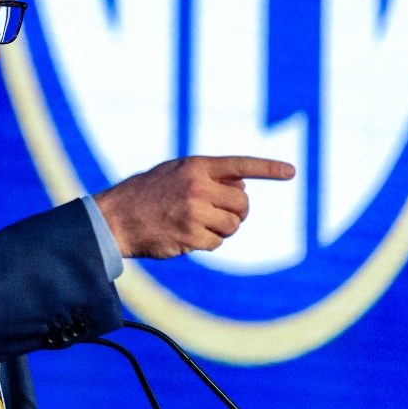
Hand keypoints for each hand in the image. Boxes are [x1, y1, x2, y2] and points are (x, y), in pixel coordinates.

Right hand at [93, 156, 294, 258]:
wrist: (116, 218)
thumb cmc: (146, 194)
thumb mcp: (175, 172)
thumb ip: (207, 174)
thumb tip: (242, 184)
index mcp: (196, 166)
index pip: (241, 165)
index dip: (268, 168)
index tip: (291, 171)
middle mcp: (198, 187)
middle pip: (242, 202)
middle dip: (236, 211)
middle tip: (219, 214)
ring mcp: (195, 212)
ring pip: (232, 225)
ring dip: (221, 229)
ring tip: (197, 224)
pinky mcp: (191, 236)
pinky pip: (217, 243)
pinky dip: (207, 243)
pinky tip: (186, 236)